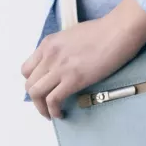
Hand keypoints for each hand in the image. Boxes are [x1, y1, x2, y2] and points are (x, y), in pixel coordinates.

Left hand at [22, 0, 145, 119]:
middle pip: (29, 83)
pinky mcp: (73, 79)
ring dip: (41, 108)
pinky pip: (53, 100)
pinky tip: (60, 113)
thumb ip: (62, 50)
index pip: (27, 69)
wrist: (118, 30)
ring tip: (51, 114)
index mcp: (48, 43)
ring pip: (36, 93)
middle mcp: (49, 55)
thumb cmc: (103, 31)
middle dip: (35, 99)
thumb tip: (63, 65)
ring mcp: (60, 67)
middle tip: (46, 105)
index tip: (42, 90)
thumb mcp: (72, 36)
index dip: (32, 83)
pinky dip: (53, 110)